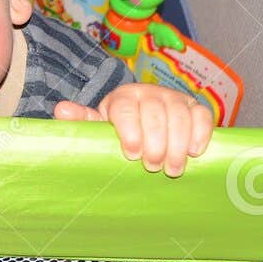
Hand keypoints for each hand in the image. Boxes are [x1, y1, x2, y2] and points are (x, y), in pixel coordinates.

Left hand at [54, 83, 212, 176]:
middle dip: (155, 142)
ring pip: (180, 115)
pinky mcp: (194, 107)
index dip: (130, 131)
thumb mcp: (101, 127)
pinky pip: (202, 115)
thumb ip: (83, 122)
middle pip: (155, 113)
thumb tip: (61, 111)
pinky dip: (200, 133)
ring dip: (178, 143)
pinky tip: (194, 152)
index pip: (126, 109)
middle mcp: (149, 93)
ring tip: (173, 168)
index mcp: (123, 97)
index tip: (132, 154)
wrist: (145, 124)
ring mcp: (174, 98)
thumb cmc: (119, 131)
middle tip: (153, 167)